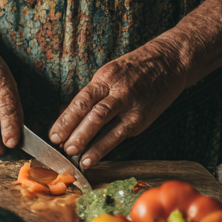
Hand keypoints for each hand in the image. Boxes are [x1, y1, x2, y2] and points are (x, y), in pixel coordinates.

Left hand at [48, 39, 188, 167]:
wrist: (168, 64)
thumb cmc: (133, 69)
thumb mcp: (109, 74)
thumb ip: (93, 94)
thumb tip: (70, 117)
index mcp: (105, 78)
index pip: (82, 100)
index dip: (67, 118)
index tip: (54, 134)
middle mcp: (118, 92)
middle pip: (94, 114)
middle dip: (75, 132)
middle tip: (62, 147)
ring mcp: (132, 107)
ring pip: (107, 127)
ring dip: (89, 144)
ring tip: (76, 156)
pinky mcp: (142, 120)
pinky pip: (120, 135)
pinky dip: (104, 148)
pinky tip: (93, 157)